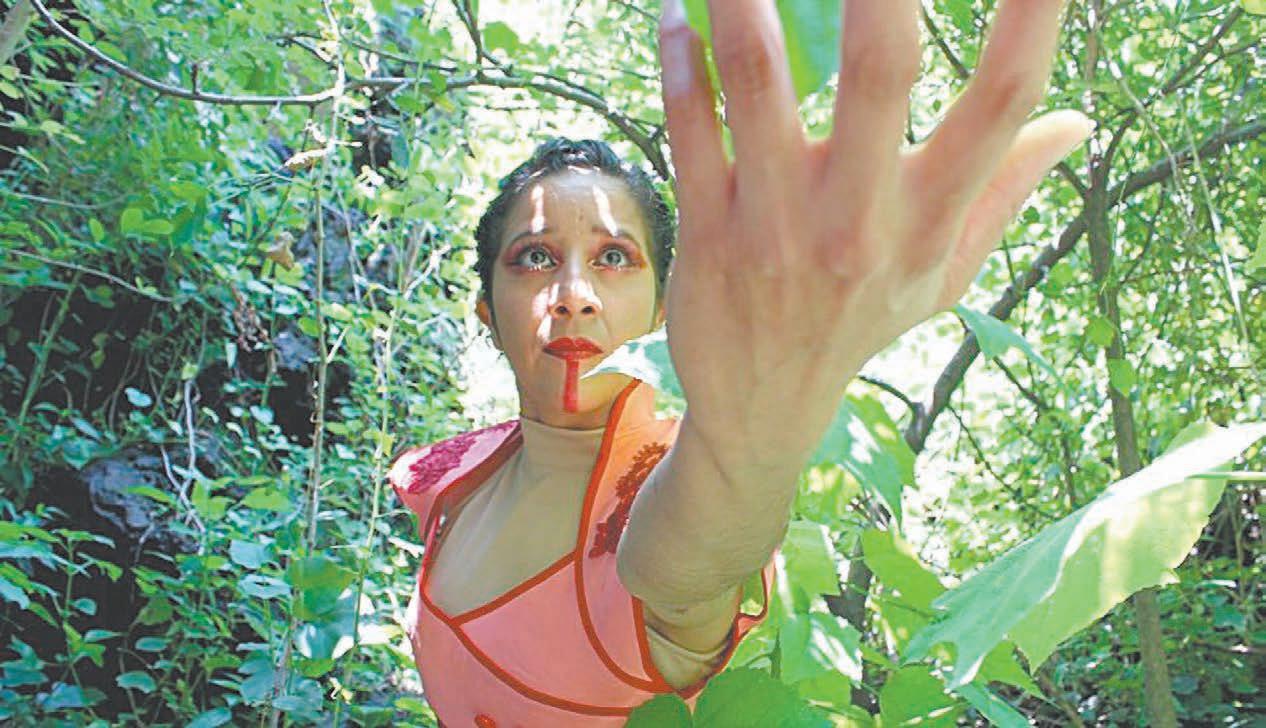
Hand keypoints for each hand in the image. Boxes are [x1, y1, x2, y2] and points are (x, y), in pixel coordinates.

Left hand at [658, 0, 1092, 467]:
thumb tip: (1076, 123)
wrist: (763, 411)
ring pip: (758, 86)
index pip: (1002, 104)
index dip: (1033, 18)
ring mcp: (776, 223)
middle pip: (883, 72)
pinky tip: (674, 23)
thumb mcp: (944, 277)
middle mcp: (860, 216)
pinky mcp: (709, 231)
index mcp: (930, 218)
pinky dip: (680, 68)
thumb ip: (1005, 193)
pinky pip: (688, 132)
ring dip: (744, 8)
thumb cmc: (861, 326)